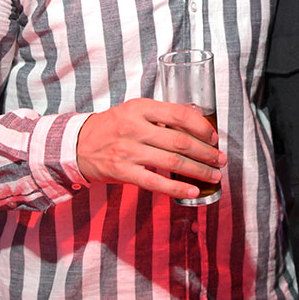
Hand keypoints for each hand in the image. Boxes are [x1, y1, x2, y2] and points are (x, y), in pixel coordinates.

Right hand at [77, 98, 224, 197]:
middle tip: (220, 160)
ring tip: (213, 176)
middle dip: (206, 153)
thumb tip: (197, 123)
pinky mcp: (123, 172)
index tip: (214, 137)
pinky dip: (177, 188)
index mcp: (140, 108)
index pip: (179, 114)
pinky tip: (192, 191)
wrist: (78, 144)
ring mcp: (128, 151)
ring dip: (198, 171)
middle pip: (180, 141)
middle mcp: (134, 128)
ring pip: (172, 162)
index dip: (201, 127)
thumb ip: (160, 115)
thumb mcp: (134, 110)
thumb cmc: (113, 126)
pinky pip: (155, 182)